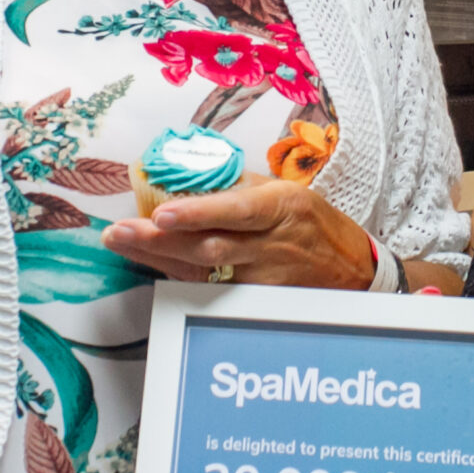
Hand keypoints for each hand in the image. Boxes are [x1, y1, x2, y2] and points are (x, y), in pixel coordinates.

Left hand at [100, 174, 372, 289]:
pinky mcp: (257, 301)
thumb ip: (241, 186)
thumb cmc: (317, 224)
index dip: (197, 214)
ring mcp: (263, 279)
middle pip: (209, 247)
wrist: (354, 272)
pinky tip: (150, 264)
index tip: (161, 212)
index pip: (236, 210)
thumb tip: (191, 171)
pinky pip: (210, 288)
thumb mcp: (287, 193)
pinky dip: (177, 274)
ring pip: (203, 272)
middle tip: (119, 232)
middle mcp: (271, 245)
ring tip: (122, 244)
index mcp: (280, 207)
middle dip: (159, 241)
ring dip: (158, 258)